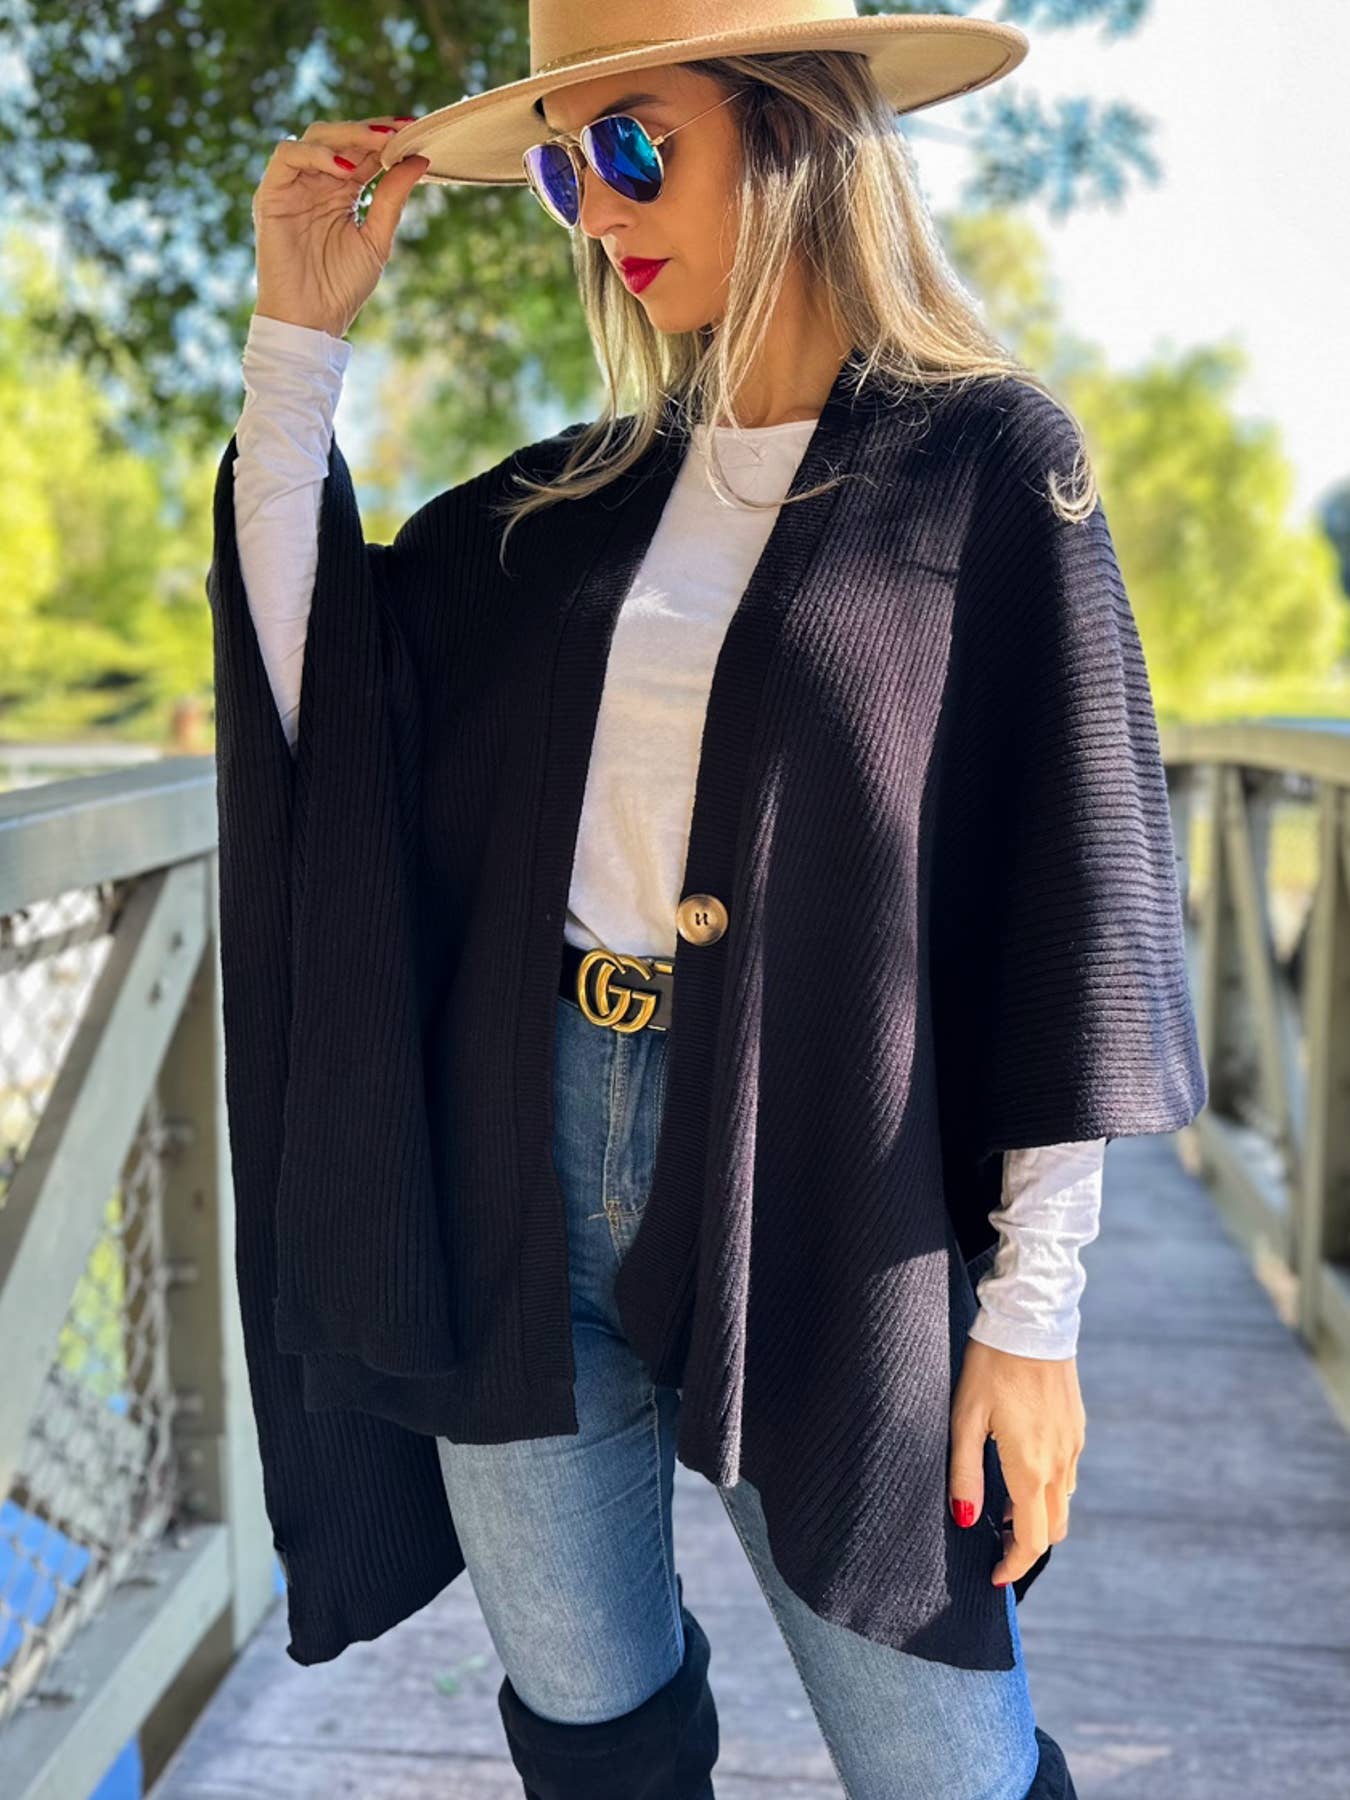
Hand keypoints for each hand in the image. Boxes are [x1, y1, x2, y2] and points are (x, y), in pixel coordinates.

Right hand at [252, 115, 429, 338]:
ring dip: (345, 136)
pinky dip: (315, 155)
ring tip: (376, 147)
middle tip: (398, 131)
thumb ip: (392, 199)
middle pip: (337, 136)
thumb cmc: (341, 288)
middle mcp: (315, 183)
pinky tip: (344, 169)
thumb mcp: (376, 240)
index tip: (415, 127)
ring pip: (313, 137)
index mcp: (341, 192)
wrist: (311, 321)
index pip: (362, 151)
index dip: (386, 136)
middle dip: (368, 130)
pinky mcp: (270, 195)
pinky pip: (287, 157)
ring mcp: (292, 187)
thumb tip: (419, 160)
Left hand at [947, 1337, 1084, 1586]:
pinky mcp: (1077, 1426)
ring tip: (1001, 1502)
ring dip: (1037, 1513)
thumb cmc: (989, 1367)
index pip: (1032, 1539)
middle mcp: (1059, 1462)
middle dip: (1026, 1543)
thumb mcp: (964, 1418)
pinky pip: (1067, 1471)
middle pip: (1053, 1527)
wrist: (1031, 1319)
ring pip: (1062, 1500)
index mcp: (1030, 1467)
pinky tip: (1020, 1465)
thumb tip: (966, 1521)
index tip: (995, 1576)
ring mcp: (1073, 1444)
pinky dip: (1047, 1485)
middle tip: (994, 1540)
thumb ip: (965, 1474)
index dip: (1015, 1564)